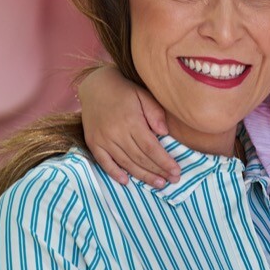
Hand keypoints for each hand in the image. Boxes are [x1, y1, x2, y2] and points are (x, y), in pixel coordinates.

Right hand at [76, 64, 180, 186]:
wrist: (95, 86)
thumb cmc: (124, 91)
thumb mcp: (143, 95)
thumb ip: (155, 113)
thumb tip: (164, 133)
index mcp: (131, 121)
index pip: (151, 148)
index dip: (164, 162)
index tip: (176, 171)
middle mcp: (116, 133)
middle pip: (140, 158)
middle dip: (158, 171)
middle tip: (172, 180)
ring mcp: (103, 139)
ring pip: (125, 163)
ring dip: (142, 176)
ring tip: (158, 184)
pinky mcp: (93, 143)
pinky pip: (104, 162)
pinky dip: (114, 173)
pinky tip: (126, 181)